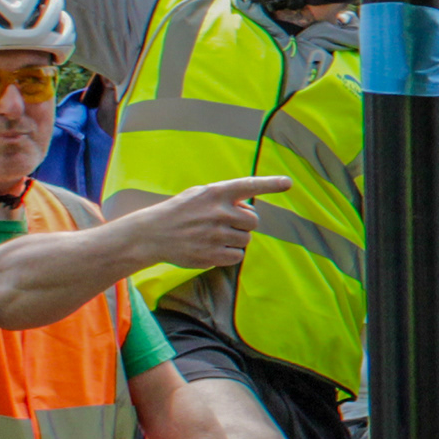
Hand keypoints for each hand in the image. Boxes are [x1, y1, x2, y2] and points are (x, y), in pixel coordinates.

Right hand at [120, 177, 291, 276]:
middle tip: (224, 223)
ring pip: (246, 240)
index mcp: (215, 193)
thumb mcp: (199, 195)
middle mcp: (218, 212)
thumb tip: (249, 206)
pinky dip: (229, 254)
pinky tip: (211, 248)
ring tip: (214, 236)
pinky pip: (237, 256)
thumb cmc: (180, 212)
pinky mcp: (213, 255)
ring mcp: (216, 235)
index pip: (248, 185)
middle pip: (254, 221)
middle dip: (244, 223)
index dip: (270, 184)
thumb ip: (225, 197)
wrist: (151, 235)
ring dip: (236, 239)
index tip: (287, 183)